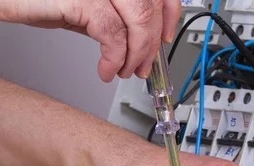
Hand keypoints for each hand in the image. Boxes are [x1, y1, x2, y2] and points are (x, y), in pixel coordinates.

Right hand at [0, 0, 180, 81]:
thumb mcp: (84, 7)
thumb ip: (113, 16)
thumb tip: (139, 40)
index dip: (168, 15)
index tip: (167, 37)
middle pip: (150, 8)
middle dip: (152, 44)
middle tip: (143, 66)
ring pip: (139, 21)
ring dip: (137, 54)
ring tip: (124, 70)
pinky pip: (112, 34)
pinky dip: (114, 58)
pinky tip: (106, 69)